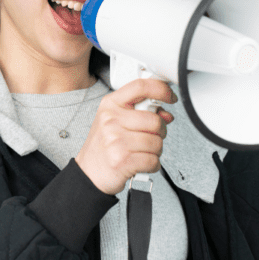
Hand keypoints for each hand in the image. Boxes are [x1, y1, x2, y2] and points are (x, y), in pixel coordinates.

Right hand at [75, 79, 177, 193]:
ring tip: (142, 151)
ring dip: (156, 151)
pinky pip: (153, 160)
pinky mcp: (122, 161)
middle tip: (150, 137)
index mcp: (110, 105)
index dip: (161, 89)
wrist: (88, 173)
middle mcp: (111, 120)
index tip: (170, 96)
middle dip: (160, 132)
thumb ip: (140, 112)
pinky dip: (153, 165)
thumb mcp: (115, 120)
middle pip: (155, 120)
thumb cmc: (104, 146)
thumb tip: (166, 115)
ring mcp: (116, 140)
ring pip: (157, 142)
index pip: (140, 87)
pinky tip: (142, 163)